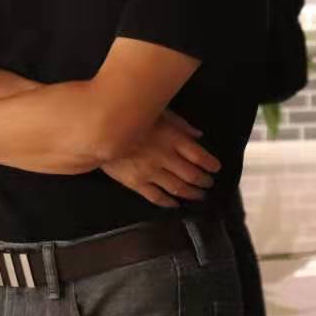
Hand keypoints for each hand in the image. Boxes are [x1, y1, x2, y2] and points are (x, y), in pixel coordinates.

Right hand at [102, 111, 219, 207]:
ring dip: (191, 194)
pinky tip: (176, 204)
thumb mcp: (159, 112)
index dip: (211, 164)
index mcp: (172, 138)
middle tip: (209, 184)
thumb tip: (199, 135)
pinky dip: (169, 202)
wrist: (99, 130)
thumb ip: (180, 124)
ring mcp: (150, 172)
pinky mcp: (136, 182)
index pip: (199, 156)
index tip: (216, 168)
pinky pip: (156, 197)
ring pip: (177, 188)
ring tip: (200, 196)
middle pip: (191, 174)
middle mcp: (164, 157)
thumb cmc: (131, 116)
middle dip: (204, 181)